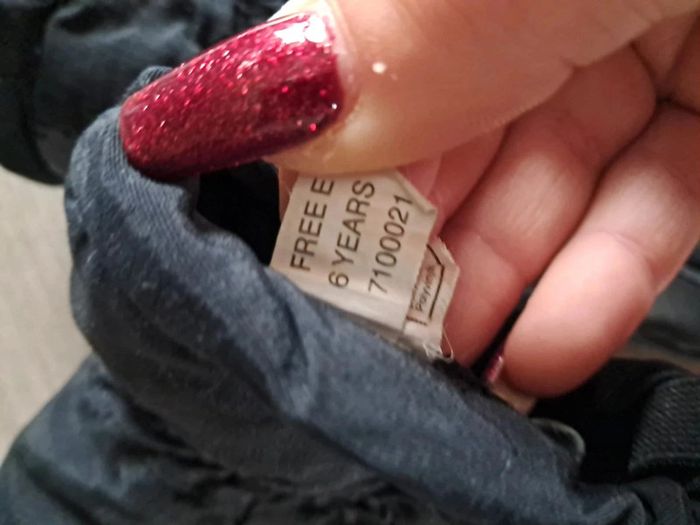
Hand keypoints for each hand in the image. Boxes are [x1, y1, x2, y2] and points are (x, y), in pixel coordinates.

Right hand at [120, 0, 699, 396]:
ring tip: (469, 368)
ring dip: (507, 288)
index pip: (355, 73)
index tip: (309, 269)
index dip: (326, 174)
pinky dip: (601, 281)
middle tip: (389, 338)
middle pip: (446, 142)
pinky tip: (551, 350)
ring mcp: (625, 39)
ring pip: (546, 185)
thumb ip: (378, 40)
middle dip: (417, 250)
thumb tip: (211, 110)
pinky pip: (649, 200)